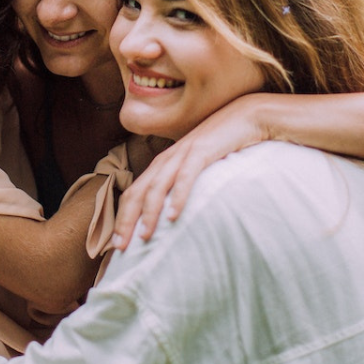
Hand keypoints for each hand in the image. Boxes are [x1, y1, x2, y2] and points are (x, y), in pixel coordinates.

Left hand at [112, 95, 269, 249]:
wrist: (247, 116)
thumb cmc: (222, 145)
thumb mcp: (197, 167)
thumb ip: (183, 185)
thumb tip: (175, 215)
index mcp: (163, 164)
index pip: (134, 193)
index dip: (123, 217)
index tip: (117, 244)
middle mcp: (167, 159)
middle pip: (137, 192)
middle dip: (126, 220)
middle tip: (120, 247)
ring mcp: (183, 153)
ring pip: (157, 186)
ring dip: (149, 213)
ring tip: (144, 237)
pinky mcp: (202, 150)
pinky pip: (186, 176)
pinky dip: (178, 196)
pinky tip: (174, 216)